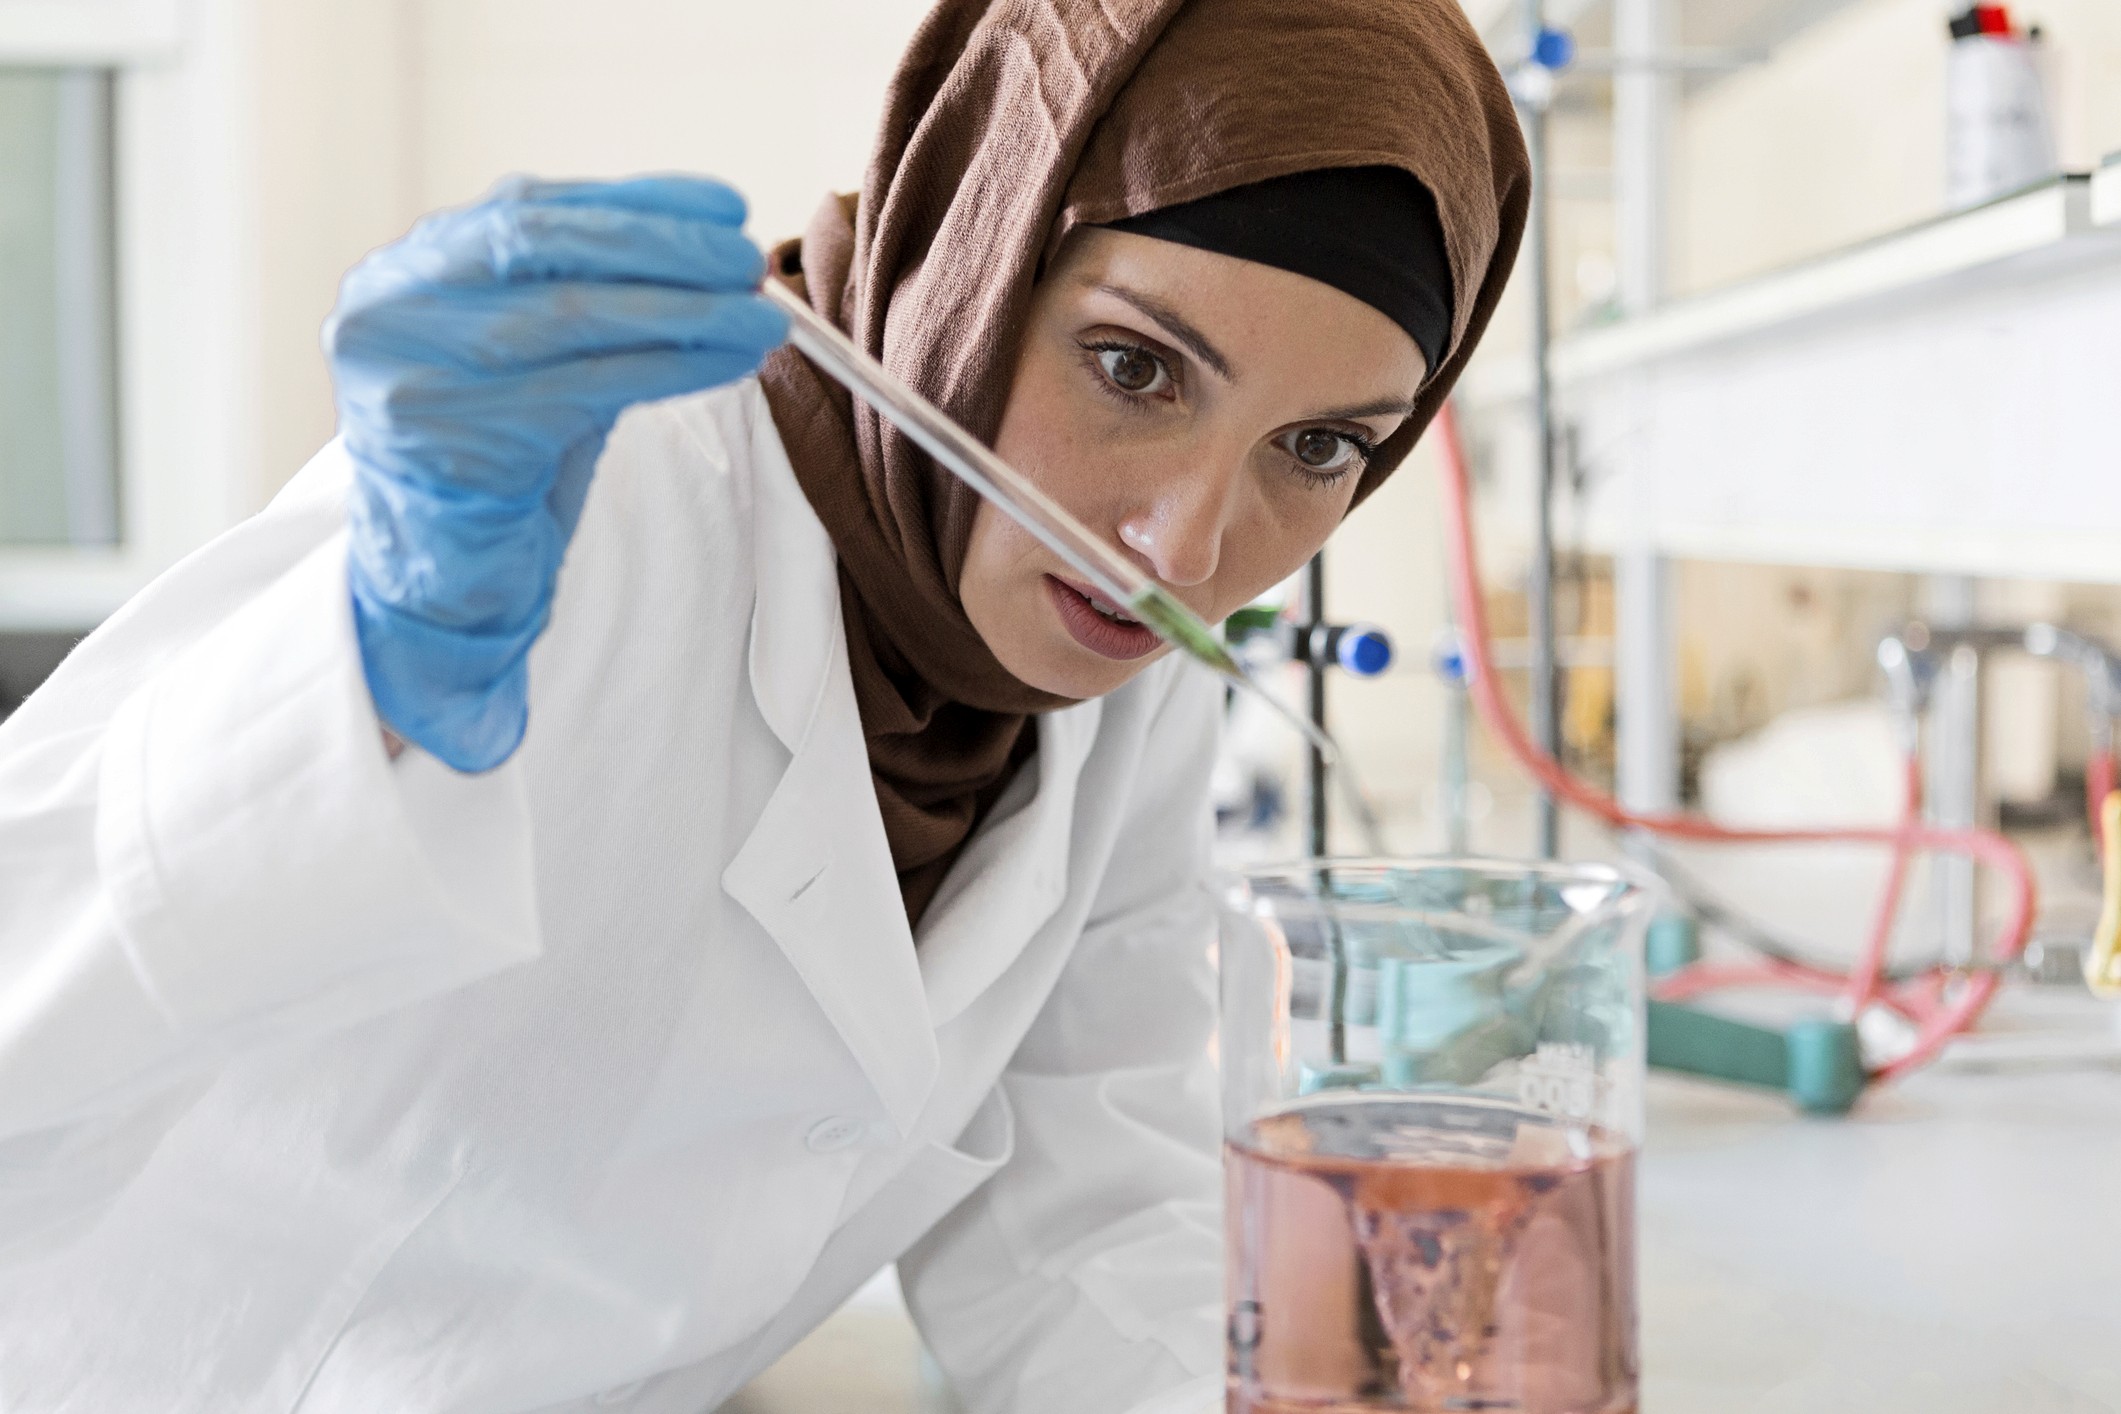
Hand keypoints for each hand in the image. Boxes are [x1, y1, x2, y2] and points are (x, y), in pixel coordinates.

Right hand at [327, 175, 785, 770]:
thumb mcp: (542, 361)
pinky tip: (727, 361)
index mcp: (405, 273)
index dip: (635, 203)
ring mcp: (406, 374)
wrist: (444, 587)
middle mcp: (388, 310)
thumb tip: (714, 250)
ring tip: (761, 317)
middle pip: (543, 247)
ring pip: (569, 317)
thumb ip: (591, 298)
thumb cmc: (503, 467)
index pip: (530, 209)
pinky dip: (668, 368)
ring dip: (682, 311)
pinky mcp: (446, 442)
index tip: (725, 207)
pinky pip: (582, 388)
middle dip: (661, 248)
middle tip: (751, 257)